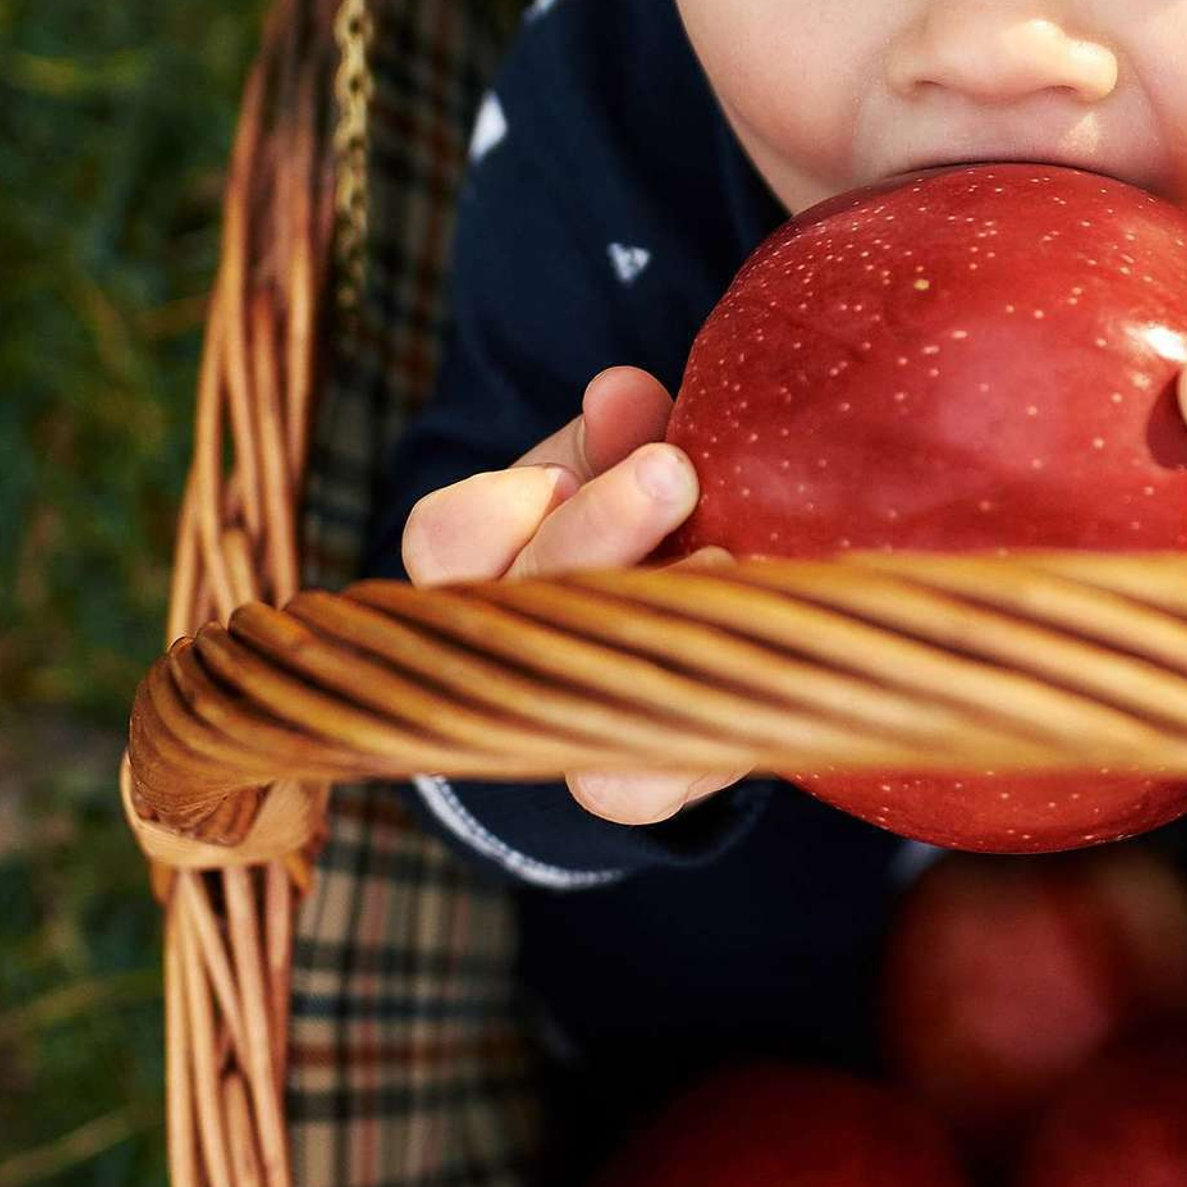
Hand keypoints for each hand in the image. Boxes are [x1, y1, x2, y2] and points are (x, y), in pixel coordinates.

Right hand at [399, 364, 749, 825]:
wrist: (675, 664)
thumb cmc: (632, 542)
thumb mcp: (614, 473)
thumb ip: (617, 433)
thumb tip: (622, 393)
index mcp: (477, 569)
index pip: (445, 536)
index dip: (496, 509)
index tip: (558, 474)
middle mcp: (507, 661)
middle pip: (516, 606)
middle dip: (596, 532)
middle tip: (673, 473)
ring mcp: (566, 733)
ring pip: (575, 694)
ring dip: (653, 621)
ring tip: (726, 564)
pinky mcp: (635, 793)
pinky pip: (636, 788)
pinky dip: (692, 729)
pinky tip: (741, 653)